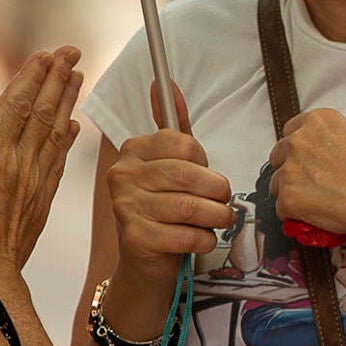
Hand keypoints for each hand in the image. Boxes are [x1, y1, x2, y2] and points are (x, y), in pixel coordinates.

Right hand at [0, 47, 82, 271]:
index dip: (30, 77)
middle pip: (41, 112)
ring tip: (77, 75)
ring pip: (55, 132)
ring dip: (67, 101)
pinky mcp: (41, 199)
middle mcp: (17, 164)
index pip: (15, 105)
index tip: (44, 54)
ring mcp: (33, 181)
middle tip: (70, 52)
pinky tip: (74, 124)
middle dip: (56, 79)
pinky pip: (59, 161)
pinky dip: (68, 139)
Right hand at [102, 79, 236, 289]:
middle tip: (223, 202)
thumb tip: (165, 84)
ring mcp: (126, 207)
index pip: (184, 144)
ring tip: (220, 220)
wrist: (144, 262)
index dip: (204, 164)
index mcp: (132, 150)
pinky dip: (205, 239)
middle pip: (188, 175)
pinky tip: (202, 239)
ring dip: (217, 217)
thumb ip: (174, 127)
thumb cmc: (164, 208)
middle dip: (217, 191)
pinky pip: (187, 236)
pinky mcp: (136, 239)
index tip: (203, 176)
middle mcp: (122, 175)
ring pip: (191, 207)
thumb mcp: (170, 163)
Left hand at [266, 108, 345, 253]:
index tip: (309, 162)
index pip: (292, 131)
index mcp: (319, 121)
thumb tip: (340, 154)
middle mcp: (300, 140)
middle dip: (293, 171)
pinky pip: (283, 211)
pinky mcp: (288, 198)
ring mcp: (291, 169)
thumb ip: (344, 141)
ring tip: (321, 205)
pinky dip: (298, 217)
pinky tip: (322, 217)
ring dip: (294, 195)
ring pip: (278, 185)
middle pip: (278, 156)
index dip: (300, 150)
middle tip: (314, 186)